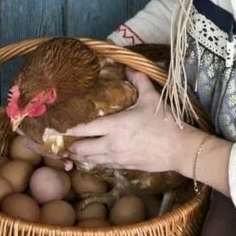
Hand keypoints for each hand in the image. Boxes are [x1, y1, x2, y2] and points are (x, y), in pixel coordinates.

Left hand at [66, 69, 190, 172]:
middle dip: (71, 145)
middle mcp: (111, 144)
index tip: (56, 128)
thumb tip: (129, 67)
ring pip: (89, 161)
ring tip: (74, 151)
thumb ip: (139, 81)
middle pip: (80, 149)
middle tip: (66, 140)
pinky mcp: (124, 168)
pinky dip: (95, 162)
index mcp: (115, 126)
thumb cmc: (165, 123)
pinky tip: (94, 157)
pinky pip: (102, 166)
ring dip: (81, 156)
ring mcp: (116, 158)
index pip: (84, 129)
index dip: (68, 129)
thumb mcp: (152, 98)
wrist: (179, 149)